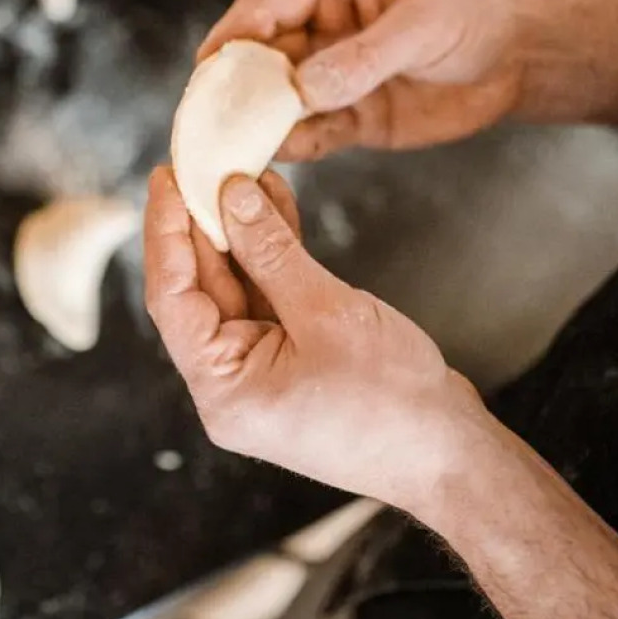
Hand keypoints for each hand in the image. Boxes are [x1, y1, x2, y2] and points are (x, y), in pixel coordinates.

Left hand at [142, 166, 484, 505]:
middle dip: (204, 225)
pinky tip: (274, 206)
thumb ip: (271, 252)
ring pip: (237, 290)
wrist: (451, 454)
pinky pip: (269, 300)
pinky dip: (271, 257)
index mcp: (222, 390)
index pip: (172, 299)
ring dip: (241, 234)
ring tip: (245, 172)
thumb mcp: (327, 313)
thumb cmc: (393, 402)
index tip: (167, 177)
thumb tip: (231, 196)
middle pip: (200, 291)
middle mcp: (230, 385)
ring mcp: (261, 374)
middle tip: (205, 163)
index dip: (166, 232)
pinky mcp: (292, 360)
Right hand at [199, 0, 534, 158]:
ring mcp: (334, 76)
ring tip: (231, 149)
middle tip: (206, 118)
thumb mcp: (420, 26)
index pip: (265, 5)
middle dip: (232, 86)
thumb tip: (302, 89)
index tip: (208, 65)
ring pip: (278, 101)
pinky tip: (275, 160)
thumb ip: (362, 57)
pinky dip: (292, 147)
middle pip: (259, 56)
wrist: (521, 55)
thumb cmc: (474, 14)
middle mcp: (321, 30)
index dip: (233, 33)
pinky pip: (311, 134)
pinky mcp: (353, 117)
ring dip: (256, 123)